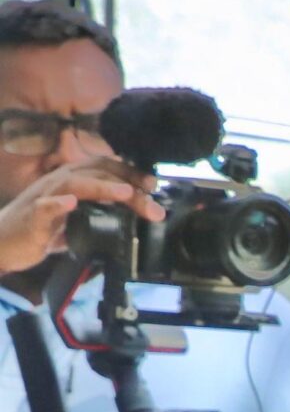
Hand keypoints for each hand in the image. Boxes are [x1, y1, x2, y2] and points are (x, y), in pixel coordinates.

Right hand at [0, 156, 159, 275]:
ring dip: (101, 187)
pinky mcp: (33, 217)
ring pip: (73, 184)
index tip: (153, 184)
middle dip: (127, 185)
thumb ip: (99, 215)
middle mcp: (58, 184)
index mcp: (71, 182)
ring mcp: (44, 198)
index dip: (129, 172)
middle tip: (153, 201)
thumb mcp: (76, 220)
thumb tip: (132, 219)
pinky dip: (58, 203)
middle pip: (95, 175)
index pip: (102, 168)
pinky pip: (44, 207)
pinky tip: (72, 203)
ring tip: (124, 192)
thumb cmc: (41, 229)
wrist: (3, 242)